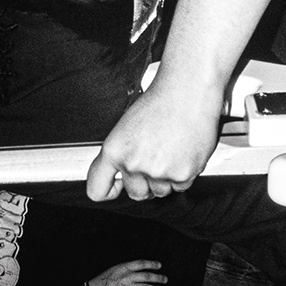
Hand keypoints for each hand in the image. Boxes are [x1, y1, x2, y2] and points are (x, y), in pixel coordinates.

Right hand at [84, 259, 169, 285]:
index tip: (159, 265)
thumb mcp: (116, 268)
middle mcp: (127, 277)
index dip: (152, 264)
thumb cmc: (105, 279)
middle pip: (147, 276)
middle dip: (158, 278)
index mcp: (124, 267)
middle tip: (165, 279)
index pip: (141, 264)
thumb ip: (128, 268)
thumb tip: (142, 268)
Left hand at [86, 78, 224, 200]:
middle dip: (145, 183)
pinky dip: (183, 174)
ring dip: (166, 178)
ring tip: (171, 150)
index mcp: (114, 151)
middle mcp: (133, 163)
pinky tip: (182, 152)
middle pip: (136, 194)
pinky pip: (180, 187)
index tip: (117, 186)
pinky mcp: (182, 174)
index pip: (97, 190)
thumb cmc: (160, 102)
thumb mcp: (126, 127)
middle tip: (155, 159)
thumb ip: (121, 155)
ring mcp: (158, 171)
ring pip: (160, 192)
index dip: (109, 191)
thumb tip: (121, 177)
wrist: (188, 91)